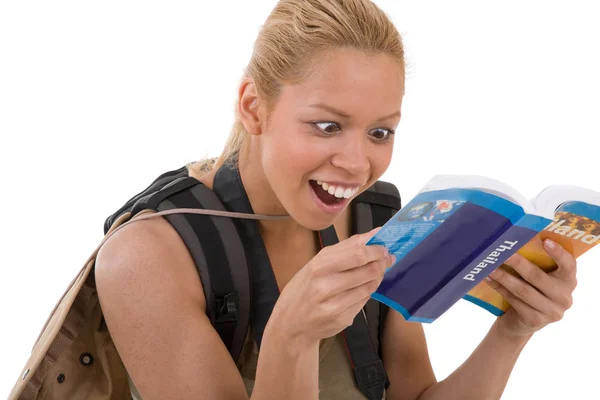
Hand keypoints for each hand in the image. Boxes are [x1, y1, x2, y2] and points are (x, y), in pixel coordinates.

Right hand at [268, 228, 394, 343]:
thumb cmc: (304, 288)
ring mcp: (334, 304)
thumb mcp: (316, 264)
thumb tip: (374, 235)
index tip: (384, 246)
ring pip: (370, 286)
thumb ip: (345, 250)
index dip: (376, 248)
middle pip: (368, 269)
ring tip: (375, 273)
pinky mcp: (342, 319)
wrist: (291, 323)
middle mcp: (326, 285)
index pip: (357, 253)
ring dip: (377, 277)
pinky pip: (364, 301)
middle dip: (382, 262)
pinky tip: (361, 289)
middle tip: (386, 259)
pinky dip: (367, 292)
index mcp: (319, 266)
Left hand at [485, 239, 577, 336]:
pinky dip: (500, 288)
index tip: (545, 241)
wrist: (521, 321)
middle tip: (503, 253)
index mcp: (568, 281)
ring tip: (490, 267)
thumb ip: (537, 263)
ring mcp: (552, 312)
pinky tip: (489, 279)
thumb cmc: (531, 290)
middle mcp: (564, 297)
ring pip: (523, 290)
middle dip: (518, 263)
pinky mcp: (536, 320)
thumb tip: (515, 240)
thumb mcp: (539, 278)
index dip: (558, 253)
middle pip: (538, 277)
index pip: (569, 265)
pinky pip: (514, 300)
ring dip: (504, 277)